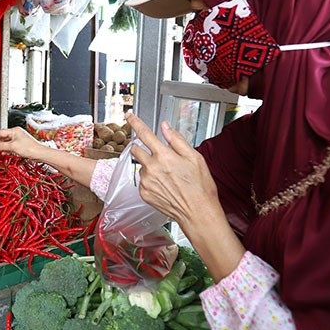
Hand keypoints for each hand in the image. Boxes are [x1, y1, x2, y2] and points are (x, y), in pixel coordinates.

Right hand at [0, 127, 45, 159]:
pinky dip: (4, 149)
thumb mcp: (13, 146)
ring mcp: (18, 139)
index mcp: (14, 130)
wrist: (40, 154)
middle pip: (2, 137)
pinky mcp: (19, 145)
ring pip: (5, 142)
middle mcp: (16, 133)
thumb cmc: (30, 148)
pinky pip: (9, 146)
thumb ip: (1, 146)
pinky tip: (2, 153)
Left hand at [126, 114, 220, 230]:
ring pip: (140, 166)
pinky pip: (142, 180)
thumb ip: (177, 140)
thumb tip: (165, 126)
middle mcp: (151, 168)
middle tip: (157, 154)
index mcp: (164, 156)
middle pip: (136, 149)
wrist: (198, 213)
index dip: (135, 122)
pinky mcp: (144, 193)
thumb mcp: (195, 157)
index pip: (144, 133)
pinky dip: (150, 180)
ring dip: (149, 166)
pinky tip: (164, 185)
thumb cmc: (200, 187)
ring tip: (168, 176)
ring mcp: (146, 181)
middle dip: (142, 147)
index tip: (129, 115)